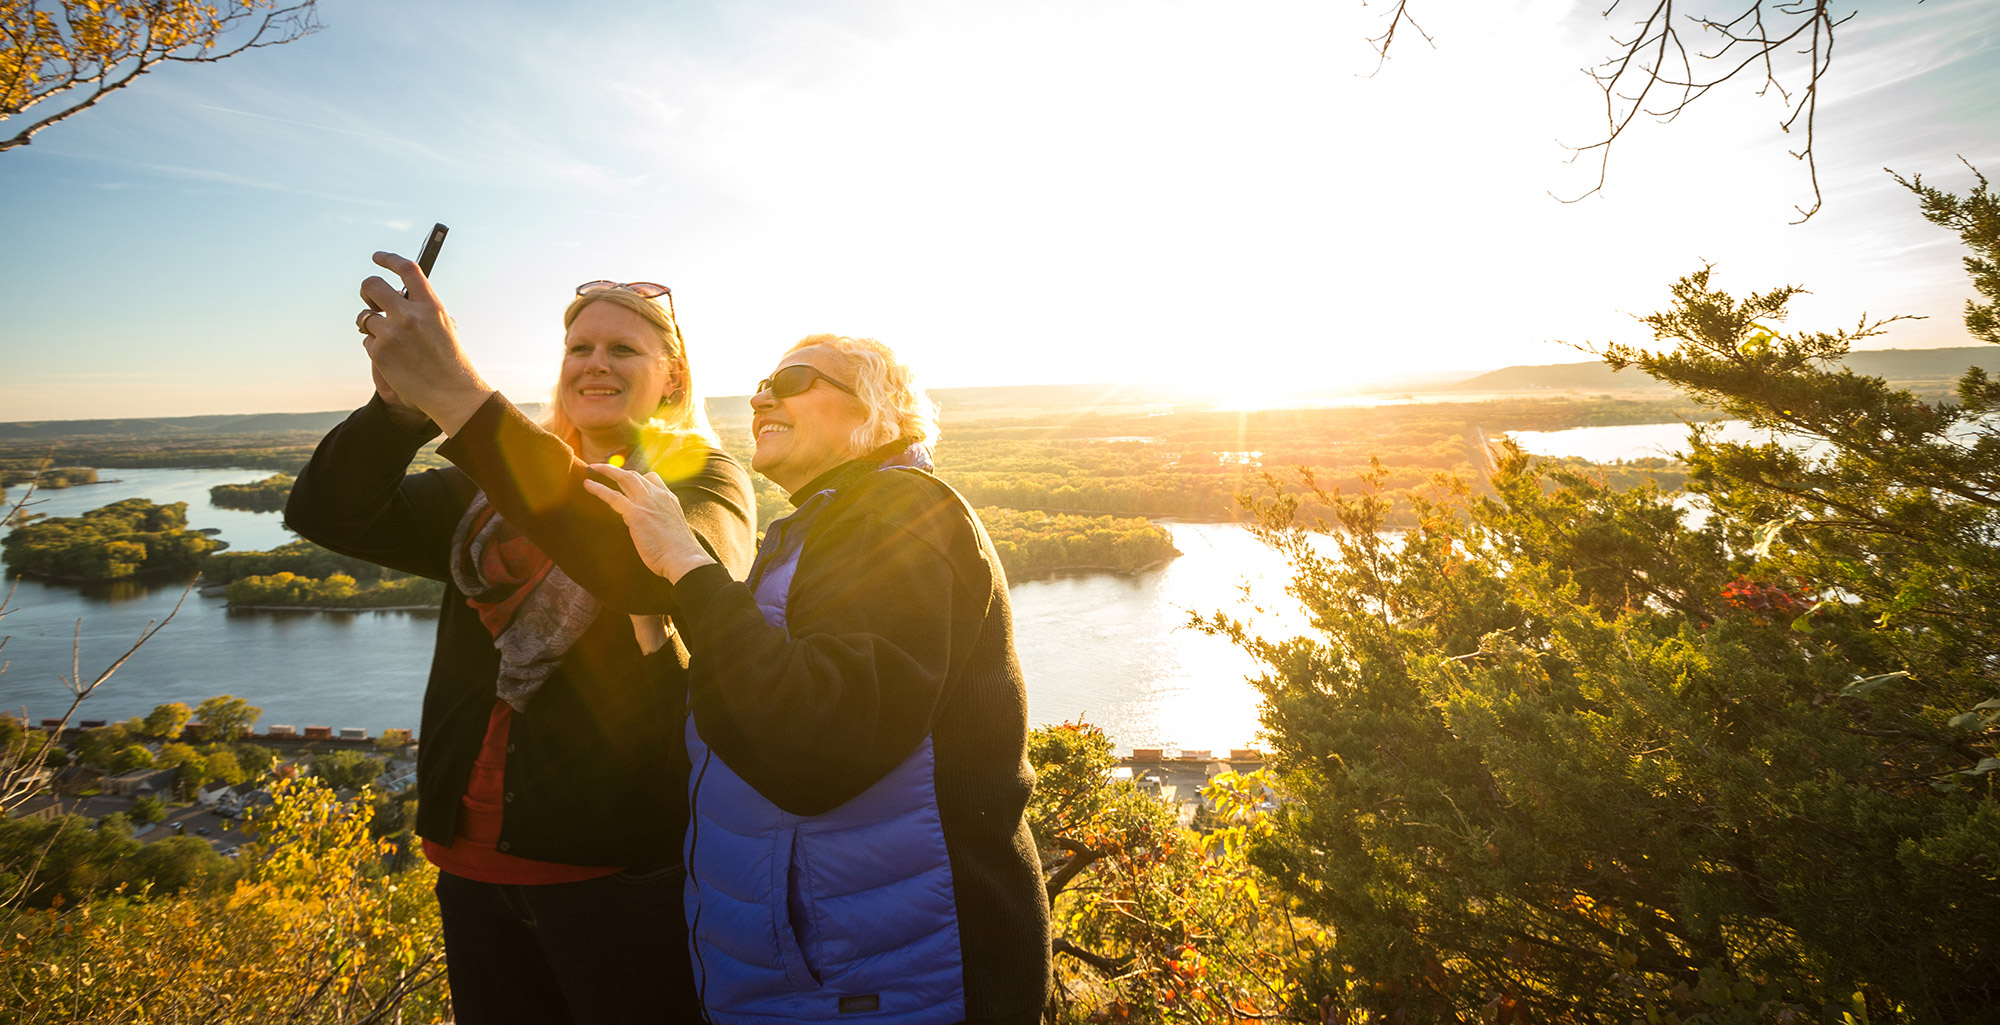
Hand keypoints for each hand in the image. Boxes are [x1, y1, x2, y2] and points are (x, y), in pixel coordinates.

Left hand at [356, 252, 492, 433]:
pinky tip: (393, 359)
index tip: (378, 258)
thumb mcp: (444, 327)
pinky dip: (376, 347)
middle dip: (367, 289)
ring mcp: (393, 333)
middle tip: (370, 297)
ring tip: (387, 338)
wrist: (452, 394)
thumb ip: (423, 309)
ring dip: (370, 324)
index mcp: (431, 306)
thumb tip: (399, 296)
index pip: (407, 270)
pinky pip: (368, 341)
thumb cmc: (450, 361)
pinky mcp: (380, 352)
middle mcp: (410, 315)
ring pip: (366, 316)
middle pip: (373, 285)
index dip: (389, 259)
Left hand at [585, 463, 718, 583]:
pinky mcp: (635, 513)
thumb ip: (662, 523)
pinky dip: (598, 489)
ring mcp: (647, 503)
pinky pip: (613, 496)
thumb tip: (653, 530)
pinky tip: (588, 484)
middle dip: (618, 470)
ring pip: (624, 478)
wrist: (683, 558)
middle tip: (603, 468)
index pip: (652, 479)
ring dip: (606, 471)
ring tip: (592, 468)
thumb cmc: (679, 553)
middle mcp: (658, 496)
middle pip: (636, 476)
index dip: (638, 477)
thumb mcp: (674, 530)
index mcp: (669, 499)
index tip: (626, 479)